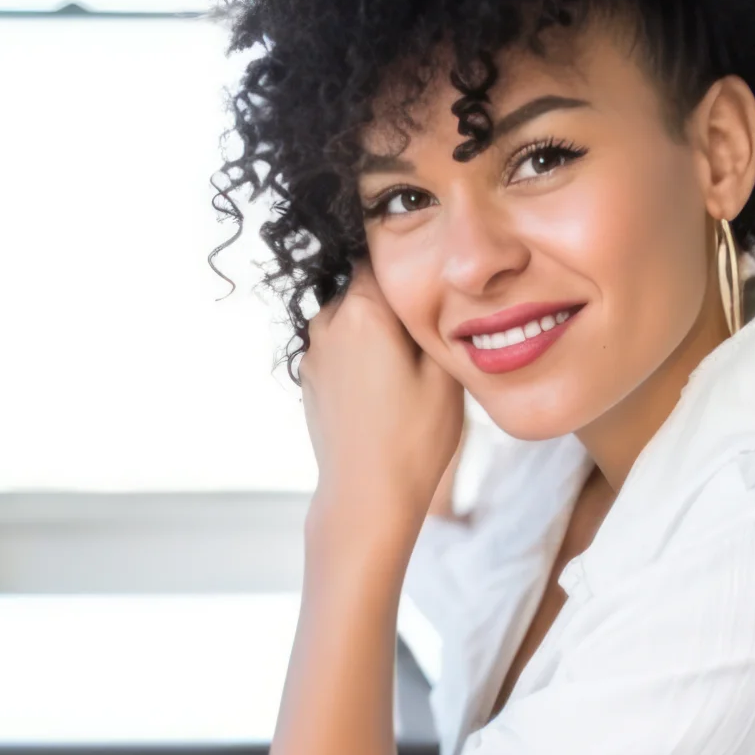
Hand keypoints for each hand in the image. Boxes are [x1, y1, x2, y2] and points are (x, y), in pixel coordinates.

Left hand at [300, 263, 463, 542]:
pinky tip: (385, 389)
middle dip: (393, 302)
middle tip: (425, 332)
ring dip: (376, 331)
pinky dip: (360, 356)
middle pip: (364, 288)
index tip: (431, 283)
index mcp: (364, 311)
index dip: (409, 267)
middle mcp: (329, 323)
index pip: (381, 258)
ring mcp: (314, 352)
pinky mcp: (310, 379)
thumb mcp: (445, 374)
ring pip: (350, 318)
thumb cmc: (413, 439)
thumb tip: (437, 290)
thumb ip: (437, 321)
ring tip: (407, 366)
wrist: (366, 496)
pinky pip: (339, 349)